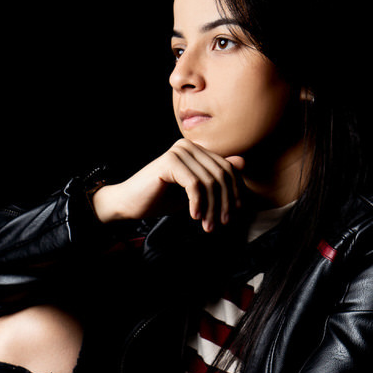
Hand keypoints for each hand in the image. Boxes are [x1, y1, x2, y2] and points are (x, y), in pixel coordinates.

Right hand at [92, 139, 244, 231]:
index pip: (227, 168)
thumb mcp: (195, 192)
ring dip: (211, 208)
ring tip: (208, 226)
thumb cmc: (161, 198)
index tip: (234, 214)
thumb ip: (215, 178)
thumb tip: (243, 162)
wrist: (130, 203)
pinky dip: (198, 203)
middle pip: (221, 175)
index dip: (234, 192)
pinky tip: (194, 217)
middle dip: (224, 203)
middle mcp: (188, 146)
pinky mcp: (170, 162)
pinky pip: (194, 185)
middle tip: (222, 224)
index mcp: (196, 150)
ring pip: (210, 182)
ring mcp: (178, 151)